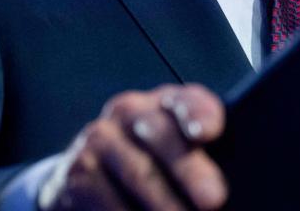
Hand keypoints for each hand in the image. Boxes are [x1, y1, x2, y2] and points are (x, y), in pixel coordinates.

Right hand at [38, 84, 227, 210]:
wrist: (93, 177)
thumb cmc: (157, 165)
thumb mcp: (182, 152)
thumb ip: (203, 155)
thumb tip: (221, 189)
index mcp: (165, 102)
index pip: (186, 100)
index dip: (198, 113)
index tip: (207, 132)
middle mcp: (130, 111)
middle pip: (162, 137)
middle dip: (190, 171)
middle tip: (214, 200)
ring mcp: (99, 140)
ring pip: (138, 173)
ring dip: (164, 204)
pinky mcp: (77, 174)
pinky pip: (108, 200)